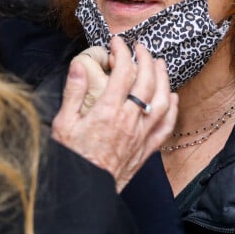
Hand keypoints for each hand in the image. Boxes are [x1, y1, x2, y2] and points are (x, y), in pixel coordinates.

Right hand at [52, 37, 177, 191]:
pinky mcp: (147, 149)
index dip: (122, 52)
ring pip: (161, 101)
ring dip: (163, 79)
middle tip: (140, 47)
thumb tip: (79, 66)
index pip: (123, 72)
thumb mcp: (62, 123)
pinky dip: (172, 109)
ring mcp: (141, 135)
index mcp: (107, 111)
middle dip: (145, 59)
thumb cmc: (70, 157)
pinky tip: (171, 97)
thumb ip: (73, 92)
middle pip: (146, 81)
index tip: (117, 43)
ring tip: (160, 63)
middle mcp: (129, 121)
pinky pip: (166, 126)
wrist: (83, 191)